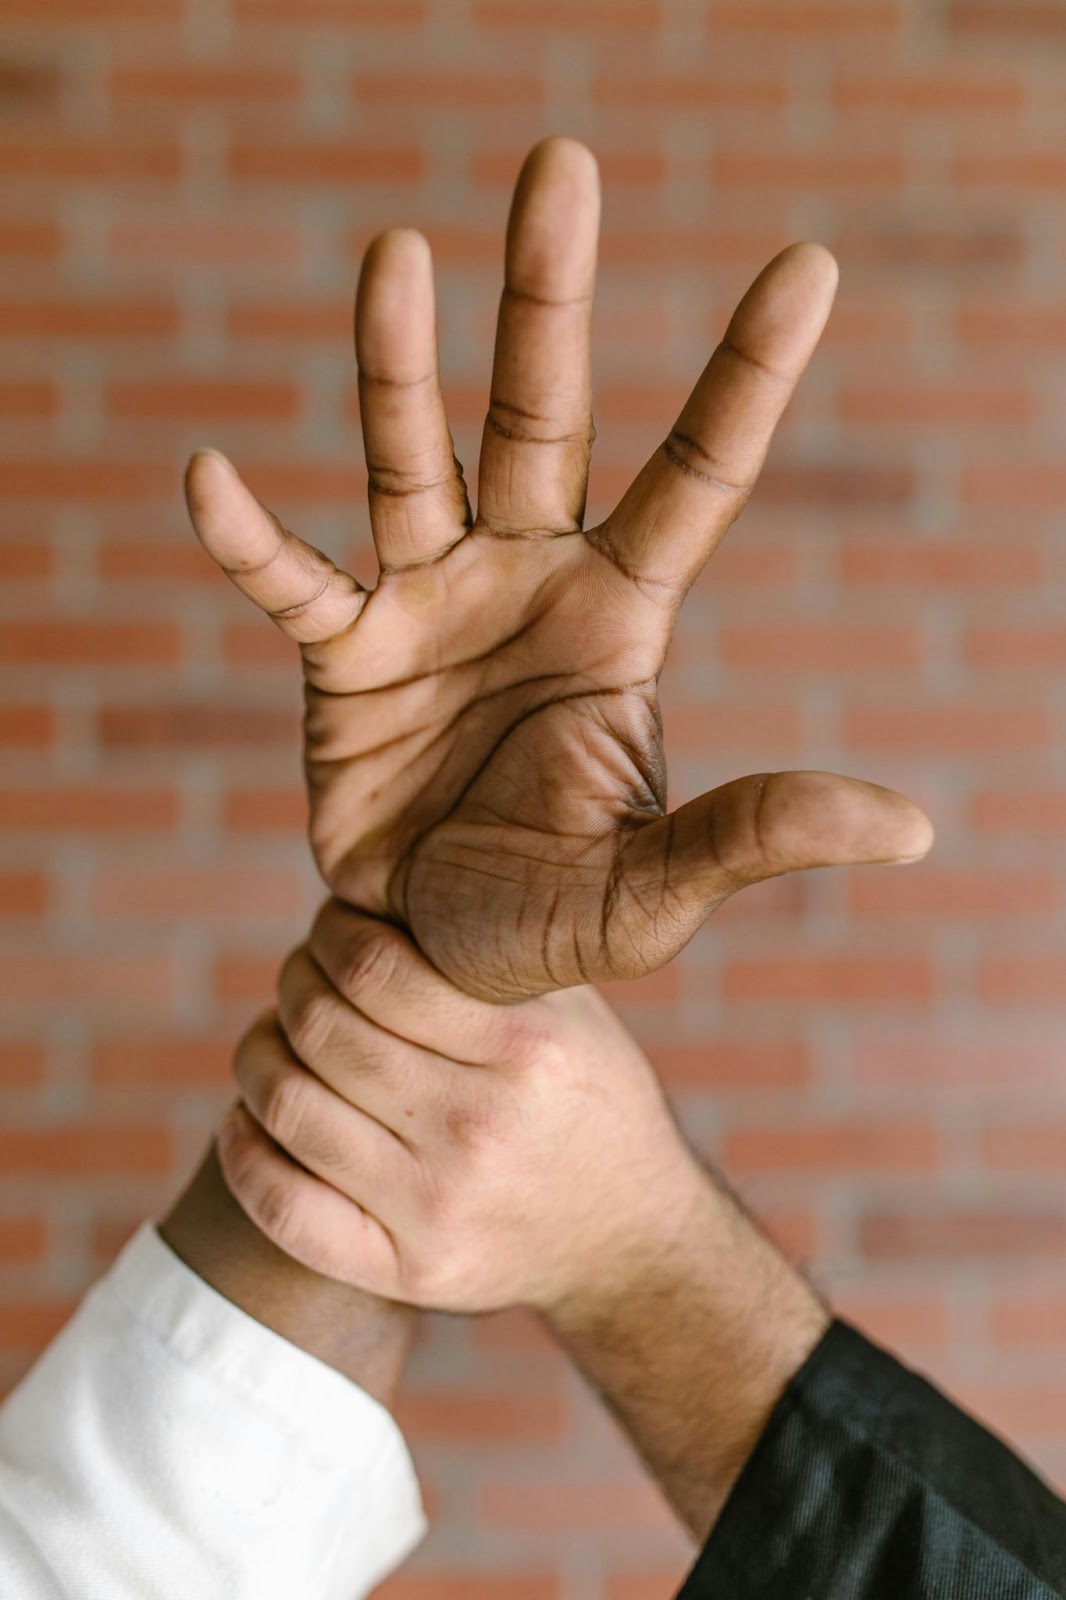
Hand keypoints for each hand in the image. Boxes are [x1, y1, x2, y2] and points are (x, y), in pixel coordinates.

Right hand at [186, 137, 931, 1001]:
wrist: (432, 951)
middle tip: (560, 165)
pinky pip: (293, 582)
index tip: (807, 264)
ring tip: (395, 251)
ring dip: (398, 364)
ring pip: (411, 459)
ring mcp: (429, 601)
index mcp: (622, 614)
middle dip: (549, 298)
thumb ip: (759, 837)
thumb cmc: (553, 916)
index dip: (745, 375)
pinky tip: (210, 476)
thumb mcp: (656, 890)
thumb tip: (913, 828)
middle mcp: (527, 577)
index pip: (695, 478)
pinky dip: (252, 538)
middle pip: (542, 414)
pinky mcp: (341, 652)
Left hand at [216, 898, 705, 1315]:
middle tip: (302, 977)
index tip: (332, 929)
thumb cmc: (586, 1100)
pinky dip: (242, 1152)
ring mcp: (439, 1208)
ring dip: (258, 1056)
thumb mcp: (571, 1014)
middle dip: (292, 985)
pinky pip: (283, 1209)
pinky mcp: (409, 1272)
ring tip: (275, 1040)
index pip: (375, 970)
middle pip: (322, 1032)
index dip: (331, 935)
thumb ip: (486, 961)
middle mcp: (481, 1130)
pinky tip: (247, 1118)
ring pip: (289, 1109)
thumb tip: (377, 896)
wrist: (629, 1237)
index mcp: (527, 1052)